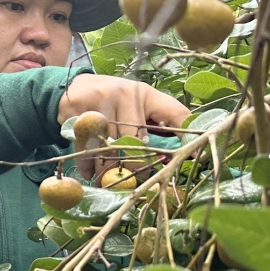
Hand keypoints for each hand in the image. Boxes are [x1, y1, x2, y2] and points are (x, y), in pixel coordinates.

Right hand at [57, 74, 190, 179]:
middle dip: (133, 166)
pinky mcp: (75, 110)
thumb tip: (187, 153)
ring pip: (106, 147)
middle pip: (134, 140)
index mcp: (145, 94)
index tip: (195, 156)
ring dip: (106, 170)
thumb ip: (160, 122)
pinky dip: (86, 164)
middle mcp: (124, 94)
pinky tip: (88, 174)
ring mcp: (98, 101)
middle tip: (133, 183)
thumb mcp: (138, 103)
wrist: (75, 86)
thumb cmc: (114, 101)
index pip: (174, 112)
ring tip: (107, 184)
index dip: (187, 133)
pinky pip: (82, 145)